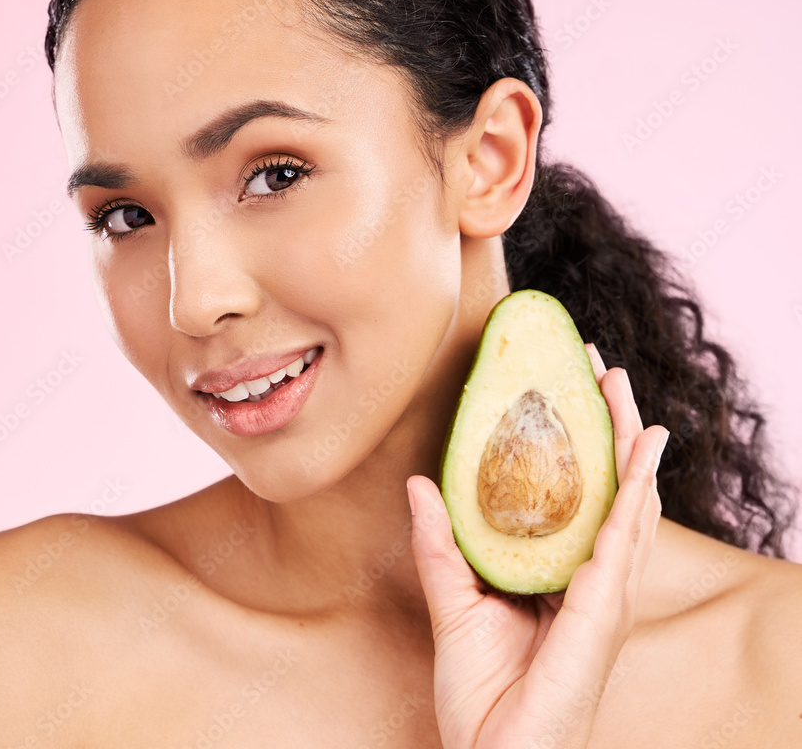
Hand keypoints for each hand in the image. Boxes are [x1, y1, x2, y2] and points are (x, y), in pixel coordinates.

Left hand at [407, 344, 669, 748]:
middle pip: (610, 487)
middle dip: (609, 426)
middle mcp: (590, 577)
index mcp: (559, 573)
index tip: (565, 386)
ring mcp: (603, 593)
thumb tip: (421, 482)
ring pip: (628, 502)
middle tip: (598, 368)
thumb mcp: (454, 602)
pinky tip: (643, 450)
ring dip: (629, 442)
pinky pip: (624, 538)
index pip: (578, 493)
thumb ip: (441, 543)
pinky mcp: (603, 609)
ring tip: (622, 390)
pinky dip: (638, 490)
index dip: (578, 440)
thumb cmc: (483, 695)